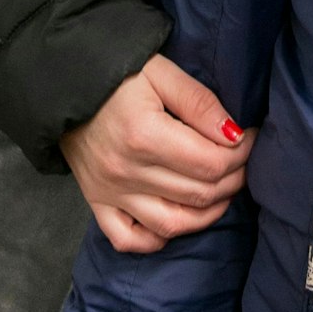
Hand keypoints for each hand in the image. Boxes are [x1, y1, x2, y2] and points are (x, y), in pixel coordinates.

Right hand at [61, 57, 255, 253]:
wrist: (63, 83)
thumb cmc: (115, 72)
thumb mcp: (161, 73)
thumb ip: (200, 103)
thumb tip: (235, 134)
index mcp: (145, 136)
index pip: (211, 163)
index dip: (241, 153)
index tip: (249, 137)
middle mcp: (127, 172)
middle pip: (199, 194)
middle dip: (233, 178)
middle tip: (241, 160)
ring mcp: (110, 193)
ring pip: (172, 224)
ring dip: (207, 213)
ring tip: (222, 191)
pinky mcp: (96, 202)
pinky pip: (129, 239)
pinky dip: (156, 238)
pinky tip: (177, 220)